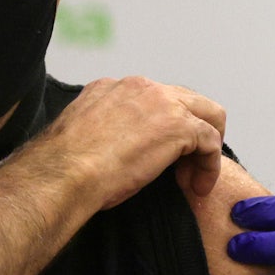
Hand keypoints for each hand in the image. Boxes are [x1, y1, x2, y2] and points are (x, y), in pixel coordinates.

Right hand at [49, 76, 225, 207]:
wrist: (65, 174)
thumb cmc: (66, 168)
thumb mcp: (84, 139)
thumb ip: (104, 133)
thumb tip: (115, 151)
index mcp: (111, 88)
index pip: (153, 99)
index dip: (162, 129)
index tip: (157, 156)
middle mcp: (139, 87)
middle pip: (186, 100)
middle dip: (191, 131)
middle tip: (184, 165)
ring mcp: (162, 102)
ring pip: (207, 115)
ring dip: (204, 149)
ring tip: (194, 179)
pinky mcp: (179, 125)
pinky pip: (210, 141)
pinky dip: (210, 165)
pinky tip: (197, 187)